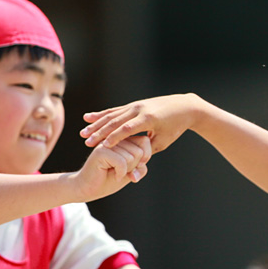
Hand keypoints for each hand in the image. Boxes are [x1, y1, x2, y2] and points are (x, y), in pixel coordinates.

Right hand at [73, 136, 151, 201]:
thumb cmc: (109, 179)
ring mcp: (107, 142)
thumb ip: (141, 166)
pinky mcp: (101, 151)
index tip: (136, 166)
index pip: (145, 141)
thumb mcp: (131, 172)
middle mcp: (115, 137)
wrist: (89, 188)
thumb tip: (142, 163)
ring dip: (126, 170)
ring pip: (132, 157)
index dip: (145, 156)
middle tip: (120, 170)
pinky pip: (122, 162)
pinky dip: (121, 173)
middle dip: (133, 166)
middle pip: (139, 151)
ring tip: (114, 171)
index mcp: (123, 139)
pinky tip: (114, 176)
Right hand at [82, 94, 204, 152]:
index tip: (102, 146)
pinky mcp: (133, 105)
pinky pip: (114, 110)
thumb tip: (134, 163)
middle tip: (85, 140)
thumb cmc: (175, 128)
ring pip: (112, 114)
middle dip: (100, 131)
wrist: (184, 106)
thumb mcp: (163, 141)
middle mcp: (140, 110)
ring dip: (97, 123)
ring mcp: (136, 105)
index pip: (127, 129)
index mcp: (148, 119)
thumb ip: (147, 150)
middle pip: (116, 121)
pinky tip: (88, 117)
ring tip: (83, 132)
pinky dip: (101, 114)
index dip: (114, 137)